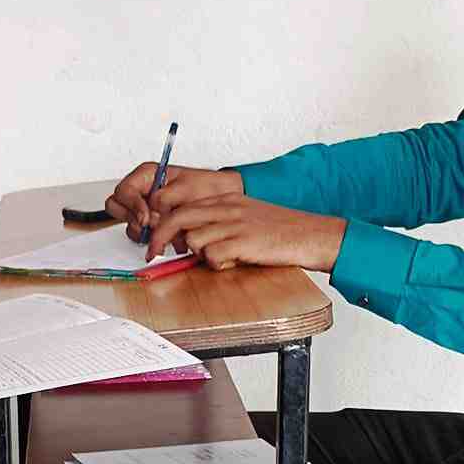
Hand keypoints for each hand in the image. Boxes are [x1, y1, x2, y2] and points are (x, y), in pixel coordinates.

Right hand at [105, 163, 241, 241]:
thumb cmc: (208, 187)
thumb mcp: (186, 187)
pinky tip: (173, 239)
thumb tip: (149, 208)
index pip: (124, 191)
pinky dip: (155, 241)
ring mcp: (145, 210)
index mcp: (146, 175)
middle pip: (117, 207)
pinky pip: (143, 237)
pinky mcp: (153, 226)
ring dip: (146, 233)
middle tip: (153, 225)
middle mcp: (142, 192)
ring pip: (130, 225)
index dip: (132, 206)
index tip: (147, 218)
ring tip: (169, 232)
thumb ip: (164, 197)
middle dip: (134, 219)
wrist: (224, 200)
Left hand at [146, 192, 347, 272]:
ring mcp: (234, 224)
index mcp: (226, 198)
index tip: (156, 240)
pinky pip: (212, 256)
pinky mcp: (243, 242)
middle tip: (152, 254)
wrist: (311, 234)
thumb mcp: (246, 216)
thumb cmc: (279, 231)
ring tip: (220, 258)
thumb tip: (190, 239)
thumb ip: (218, 222)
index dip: (162, 223)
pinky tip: (233, 263)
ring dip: (199, 255)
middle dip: (159, 239)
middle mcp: (227, 207)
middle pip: (177, 219)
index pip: (181, 205)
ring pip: (193, 240)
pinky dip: (217, 265)